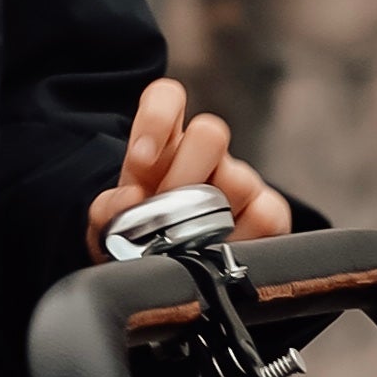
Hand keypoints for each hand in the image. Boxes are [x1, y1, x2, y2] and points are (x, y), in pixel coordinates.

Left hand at [87, 75, 290, 259]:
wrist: (169, 277)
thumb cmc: (139, 241)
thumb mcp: (111, 225)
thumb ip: (109, 208)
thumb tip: (131, 197)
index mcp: (164, 146)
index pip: (167, 98)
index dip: (157, 116)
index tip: (142, 158)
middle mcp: (205, 156)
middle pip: (211, 132)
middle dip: (185, 175)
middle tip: (168, 209)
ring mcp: (239, 182)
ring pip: (240, 177)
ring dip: (211, 211)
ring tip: (191, 240)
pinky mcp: (266, 212)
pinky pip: (266, 214)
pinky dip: (245, 235)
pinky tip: (223, 249)